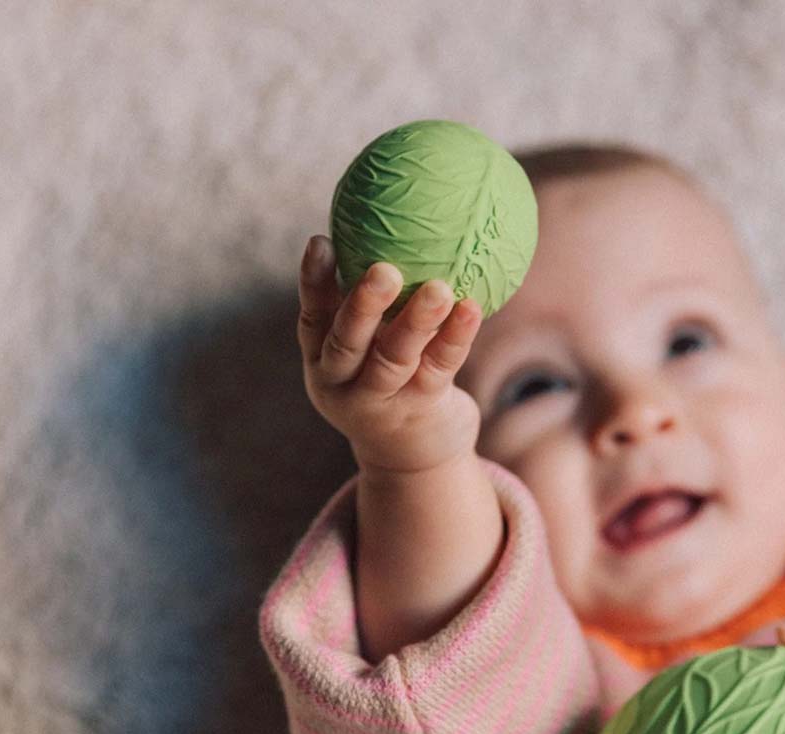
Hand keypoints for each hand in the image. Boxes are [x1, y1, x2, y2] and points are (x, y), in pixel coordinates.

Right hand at [296, 235, 484, 473]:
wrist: (411, 458)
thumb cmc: (390, 383)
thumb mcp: (367, 352)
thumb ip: (372, 306)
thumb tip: (393, 225)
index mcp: (323, 362)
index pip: (312, 318)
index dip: (313, 282)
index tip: (321, 240)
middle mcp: (343, 385)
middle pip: (347, 342)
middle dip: (362, 305)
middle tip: (383, 269)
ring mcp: (381, 402)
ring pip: (395, 358)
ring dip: (417, 321)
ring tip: (439, 288)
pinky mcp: (420, 411)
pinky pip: (439, 367)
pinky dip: (455, 336)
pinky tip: (472, 307)